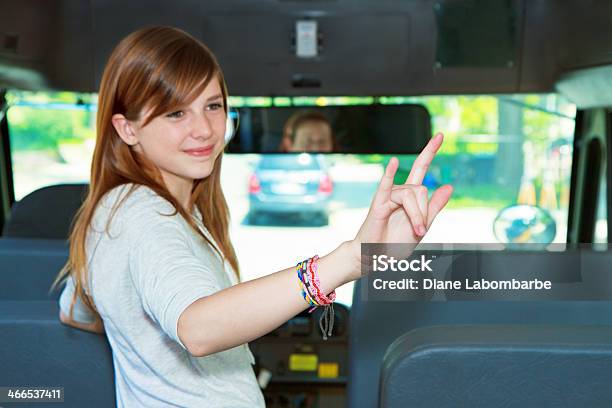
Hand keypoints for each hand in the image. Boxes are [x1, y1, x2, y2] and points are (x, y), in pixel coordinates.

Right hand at [348, 133, 452, 278]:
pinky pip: (386, 187)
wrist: (379, 256)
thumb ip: (435, 206)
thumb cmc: (396, 242)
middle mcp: (400, 191)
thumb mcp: (422, 224)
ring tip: (415, 231)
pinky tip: (391, 162)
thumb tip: (449, 186)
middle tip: (419, 231)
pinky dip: (388, 174)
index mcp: (410, 195)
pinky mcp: (378, 204)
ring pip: (412, 195)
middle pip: (421, 190)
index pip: (420, 167)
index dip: (430, 150)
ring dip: (416, 216)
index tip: (440, 135)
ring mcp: (388, 196)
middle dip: (424, 212)